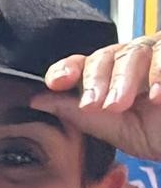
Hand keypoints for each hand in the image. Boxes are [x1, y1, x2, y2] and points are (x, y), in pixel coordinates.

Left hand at [50, 34, 160, 161]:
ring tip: (120, 105)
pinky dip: (158, 74)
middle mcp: (132, 60)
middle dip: (95, 81)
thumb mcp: (116, 129)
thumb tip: (39, 100)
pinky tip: (154, 96)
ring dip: (122, 80)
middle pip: (105, 56)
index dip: (67, 68)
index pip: (83, 63)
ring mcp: (157, 54)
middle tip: (95, 105)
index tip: (56, 82)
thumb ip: (81, 114)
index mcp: (110, 76)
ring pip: (133, 53)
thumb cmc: (157, 134)